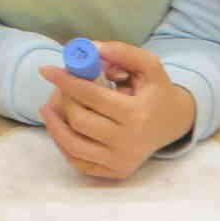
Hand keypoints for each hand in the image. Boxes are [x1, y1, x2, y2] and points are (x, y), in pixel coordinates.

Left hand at [36, 40, 196, 178]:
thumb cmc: (157, 91)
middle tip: (62, 87)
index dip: (66, 81)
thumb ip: (124, 52)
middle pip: (79, 120)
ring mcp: (121, 161)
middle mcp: (128, 142)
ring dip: (55, 125)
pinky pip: (79, 162)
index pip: (91, 96)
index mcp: (137, 114)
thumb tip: (93, 48)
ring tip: (47, 108)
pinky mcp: (116, 172)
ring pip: (73, 145)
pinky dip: (64, 145)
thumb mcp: (149, 66)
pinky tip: (61, 128)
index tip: (47, 70)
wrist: (173, 123)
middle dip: (65, 100)